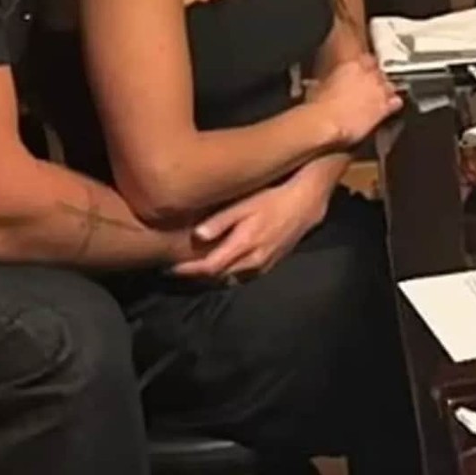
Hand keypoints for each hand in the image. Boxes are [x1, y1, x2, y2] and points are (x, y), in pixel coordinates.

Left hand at [171, 180, 323, 279]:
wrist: (306, 201)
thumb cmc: (273, 196)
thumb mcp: (246, 203)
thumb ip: (222, 220)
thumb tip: (197, 235)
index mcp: (244, 246)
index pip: (209, 267)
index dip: (187, 271)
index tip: (168, 268)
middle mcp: (252, 261)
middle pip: (218, 277)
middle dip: (195, 276)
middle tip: (174, 271)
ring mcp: (263, 265)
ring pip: (231, 279)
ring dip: (211, 277)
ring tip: (192, 272)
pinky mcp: (270, 263)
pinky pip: (243, 276)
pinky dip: (227, 275)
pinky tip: (219, 268)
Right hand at [308, 54, 401, 148]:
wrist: (327, 121)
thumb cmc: (320, 105)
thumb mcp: (319, 86)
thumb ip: (328, 80)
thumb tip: (327, 82)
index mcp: (352, 65)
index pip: (366, 58)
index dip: (365, 65)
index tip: (362, 69)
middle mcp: (368, 75)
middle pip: (379, 72)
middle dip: (375, 78)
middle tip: (368, 85)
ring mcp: (378, 91)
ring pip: (390, 85)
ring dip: (385, 89)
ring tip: (379, 96)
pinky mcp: (384, 108)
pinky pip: (396, 102)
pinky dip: (394, 103)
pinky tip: (392, 105)